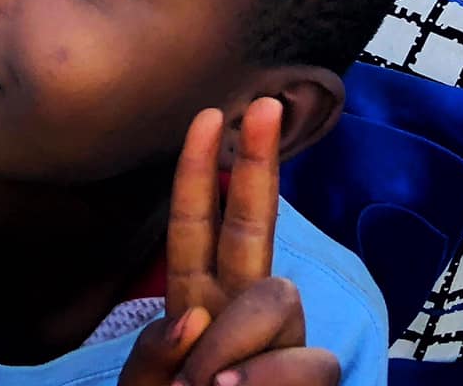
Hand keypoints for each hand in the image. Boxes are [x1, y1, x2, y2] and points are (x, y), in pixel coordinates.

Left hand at [120, 100, 339, 385]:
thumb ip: (152, 358)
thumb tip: (195, 319)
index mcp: (193, 307)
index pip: (194, 228)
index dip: (197, 174)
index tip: (206, 115)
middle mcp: (241, 315)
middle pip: (253, 227)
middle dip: (257, 162)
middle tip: (262, 105)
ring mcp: (281, 346)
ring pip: (276, 297)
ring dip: (239, 338)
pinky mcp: (311, 381)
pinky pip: (305, 362)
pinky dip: (267, 377)